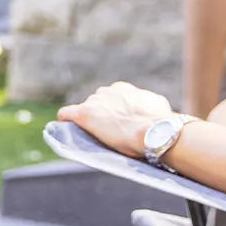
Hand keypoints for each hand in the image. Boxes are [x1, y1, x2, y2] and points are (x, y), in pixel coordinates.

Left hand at [57, 81, 174, 159]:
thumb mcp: (157, 106)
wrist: (155, 130)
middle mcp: (107, 91)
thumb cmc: (161, 121)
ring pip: (85, 110)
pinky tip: (64, 130)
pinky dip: (66, 122)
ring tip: (93, 136)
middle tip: (109, 132)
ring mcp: (94, 102)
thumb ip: (147, 105)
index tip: (119, 124)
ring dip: (88, 121)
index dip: (114, 112)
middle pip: (97, 103)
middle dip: (101, 116)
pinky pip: (66, 114)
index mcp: (123, 88)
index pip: (111, 98)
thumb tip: (151, 110)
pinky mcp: (84, 114)